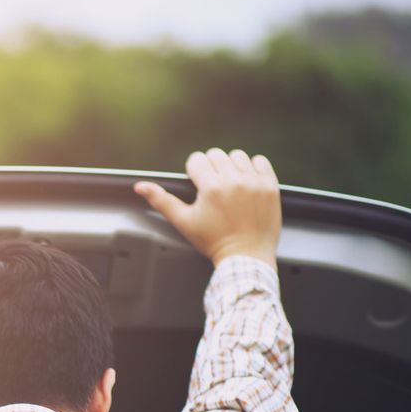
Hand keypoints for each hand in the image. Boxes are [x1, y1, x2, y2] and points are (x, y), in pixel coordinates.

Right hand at [134, 148, 280, 268]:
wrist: (245, 256)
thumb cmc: (213, 242)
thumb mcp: (184, 222)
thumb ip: (161, 201)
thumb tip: (141, 186)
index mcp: (210, 188)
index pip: (197, 159)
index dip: (194, 172)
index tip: (198, 184)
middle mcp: (233, 181)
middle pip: (216, 155)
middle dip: (211, 168)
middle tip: (213, 187)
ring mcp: (254, 183)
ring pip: (238, 156)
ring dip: (231, 166)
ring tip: (230, 186)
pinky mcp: (270, 186)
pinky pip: (260, 162)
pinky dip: (253, 168)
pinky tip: (247, 183)